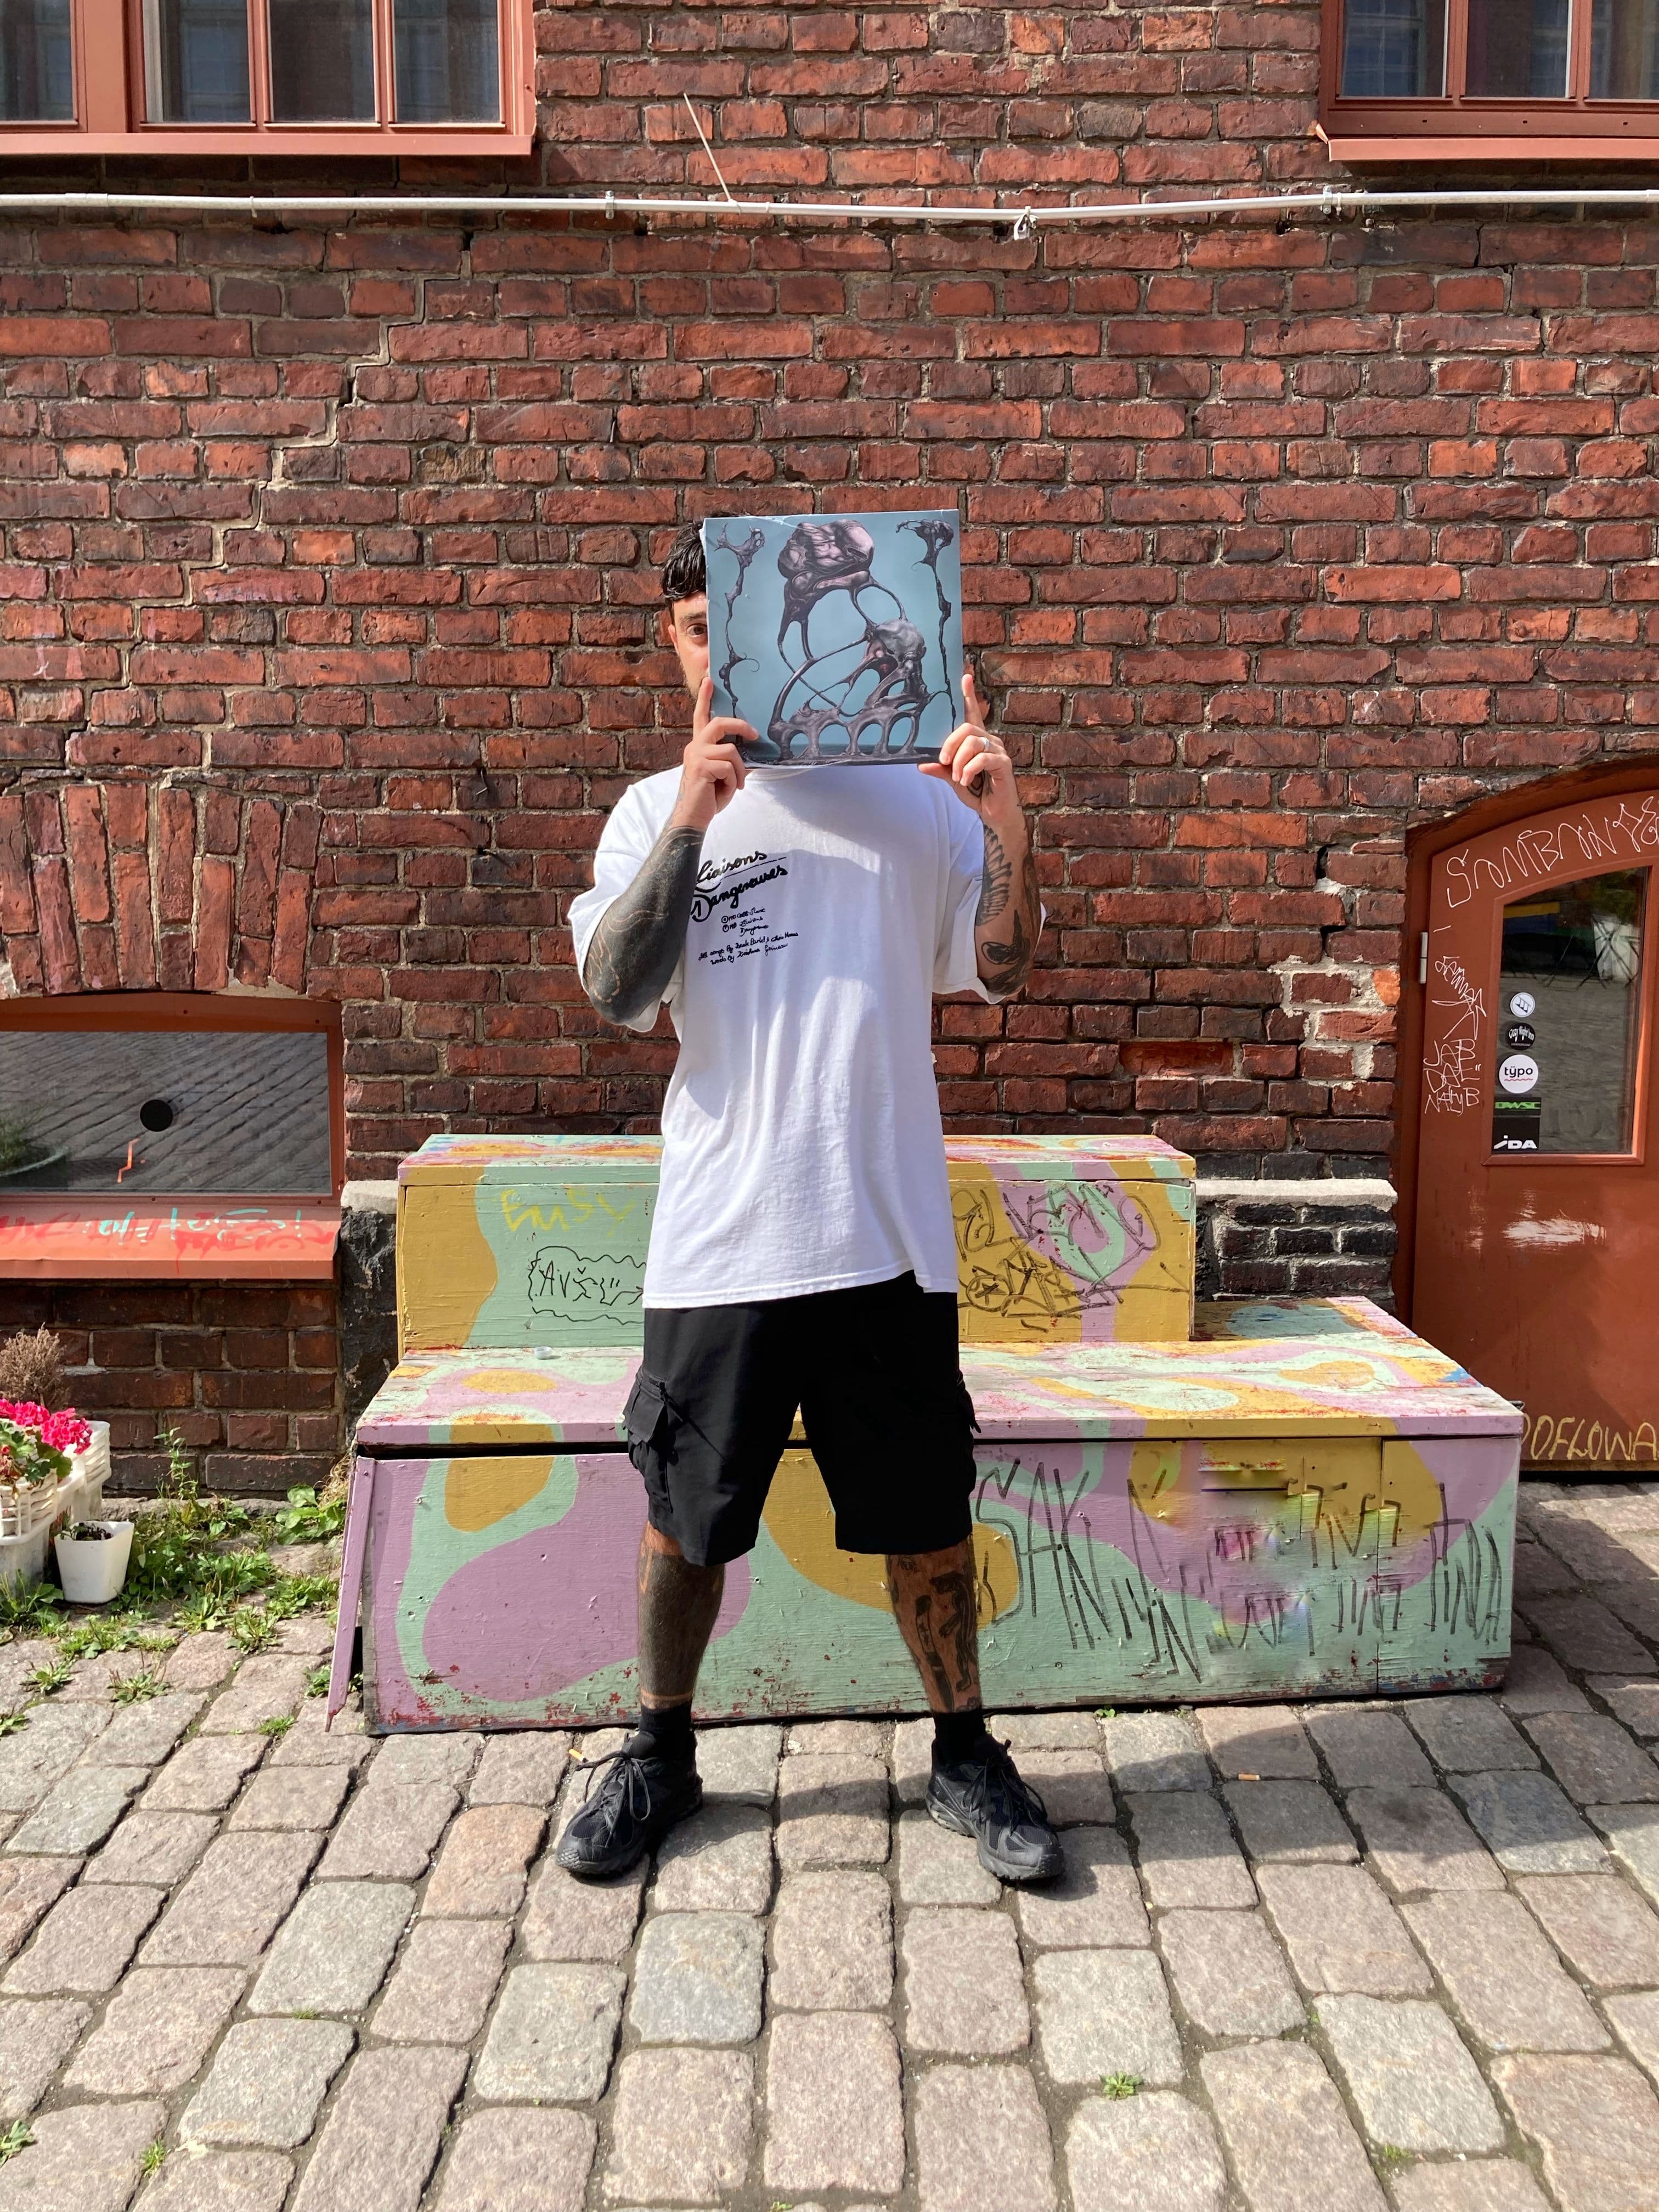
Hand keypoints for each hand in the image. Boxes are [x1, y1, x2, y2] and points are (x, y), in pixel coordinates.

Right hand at [672, 676, 754, 833]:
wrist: (693, 818)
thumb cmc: (708, 798)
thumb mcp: (724, 775)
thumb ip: (732, 760)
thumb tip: (751, 752)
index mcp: (699, 746)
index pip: (701, 717)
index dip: (705, 698)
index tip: (710, 680)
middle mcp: (694, 747)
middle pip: (719, 723)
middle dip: (740, 726)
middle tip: (755, 734)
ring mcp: (696, 755)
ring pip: (730, 751)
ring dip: (739, 770)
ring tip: (735, 785)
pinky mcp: (701, 767)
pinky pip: (728, 767)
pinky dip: (733, 781)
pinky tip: (727, 790)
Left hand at [920, 671, 1015, 821]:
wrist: (994, 813)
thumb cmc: (976, 792)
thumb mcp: (953, 778)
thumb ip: (941, 768)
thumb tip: (921, 763)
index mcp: (976, 740)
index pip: (972, 713)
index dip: (969, 695)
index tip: (965, 677)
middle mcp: (989, 740)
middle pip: (967, 728)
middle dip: (950, 743)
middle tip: (943, 761)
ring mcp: (998, 750)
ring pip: (973, 742)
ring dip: (959, 761)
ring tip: (957, 777)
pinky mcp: (1004, 763)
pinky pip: (982, 758)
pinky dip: (969, 769)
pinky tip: (965, 780)